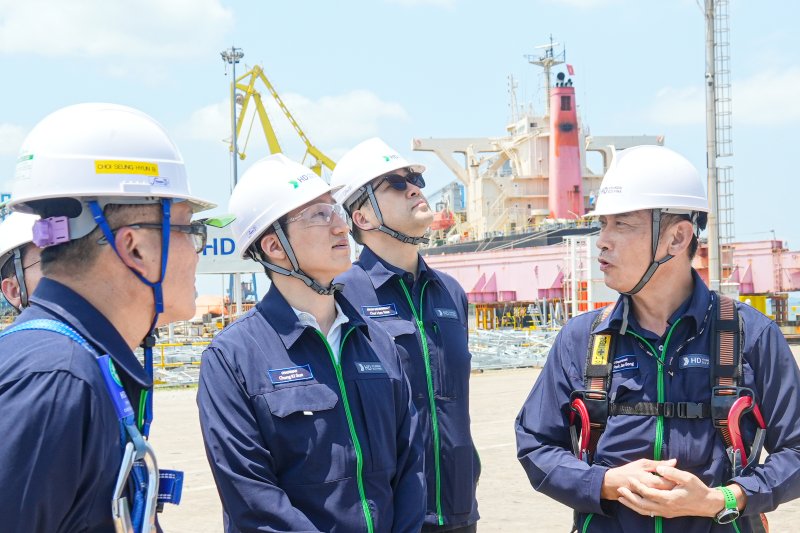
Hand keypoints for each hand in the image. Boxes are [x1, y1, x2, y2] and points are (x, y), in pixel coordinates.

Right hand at [600, 458, 677, 500]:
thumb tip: (674, 461)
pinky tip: (668, 497)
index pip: (671, 481)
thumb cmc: (628, 471)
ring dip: (672, 494)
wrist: (614, 483)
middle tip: (681, 482)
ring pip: (667, 499)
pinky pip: (660, 504)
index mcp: (652, 481)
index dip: (678, 478)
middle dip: (677, 487)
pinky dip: (666, 501)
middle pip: (670, 492)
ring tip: (675, 490)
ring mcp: (650, 501)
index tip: (681, 475)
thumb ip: (659, 464)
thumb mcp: (643, 464)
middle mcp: (653, 493)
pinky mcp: (648, 506)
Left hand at [617, 464, 731, 518]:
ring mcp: (666, 512)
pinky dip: (640, 509)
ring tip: (621, 498)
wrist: (707, 504)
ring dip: (632, 505)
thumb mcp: (687, 477)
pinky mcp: (667, 514)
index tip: (630, 478)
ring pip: (645, 511)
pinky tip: (634, 504)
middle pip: (643, 504)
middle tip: (619, 489)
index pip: (648, 493)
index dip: (638, 486)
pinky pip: (650, 513)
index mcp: (669, 498)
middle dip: (630, 497)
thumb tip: (660, 467)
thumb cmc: (698, 489)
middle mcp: (666, 508)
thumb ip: (672, 472)